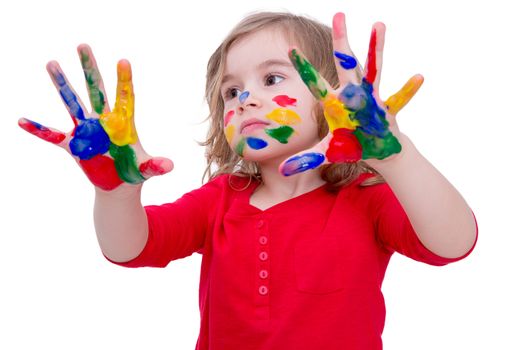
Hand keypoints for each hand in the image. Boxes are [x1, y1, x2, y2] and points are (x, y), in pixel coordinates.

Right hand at [18, 44, 172, 189]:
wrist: (119, 186)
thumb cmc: (134, 173)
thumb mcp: (145, 169)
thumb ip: (156, 166)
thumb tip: (170, 166)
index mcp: (123, 124)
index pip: (125, 97)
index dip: (124, 80)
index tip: (124, 60)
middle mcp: (103, 121)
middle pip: (96, 90)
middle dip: (90, 69)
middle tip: (83, 45)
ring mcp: (87, 131)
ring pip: (73, 103)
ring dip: (62, 85)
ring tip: (52, 63)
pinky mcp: (74, 145)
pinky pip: (52, 136)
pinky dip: (38, 130)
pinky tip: (21, 121)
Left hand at [279, 13, 422, 175]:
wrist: (377, 150)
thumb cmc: (351, 145)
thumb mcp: (327, 151)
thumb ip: (305, 158)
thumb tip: (282, 170)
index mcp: (335, 102)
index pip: (316, 82)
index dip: (304, 68)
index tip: (291, 49)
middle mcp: (352, 94)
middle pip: (345, 64)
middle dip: (341, 41)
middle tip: (338, 14)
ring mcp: (371, 98)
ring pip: (373, 69)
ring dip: (376, 49)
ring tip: (378, 24)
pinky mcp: (387, 109)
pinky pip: (399, 99)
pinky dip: (408, 90)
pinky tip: (419, 77)